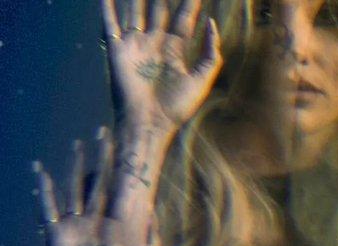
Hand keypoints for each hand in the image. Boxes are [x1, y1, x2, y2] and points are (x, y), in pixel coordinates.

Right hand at [35, 132, 160, 245]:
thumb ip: (150, 234)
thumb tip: (153, 207)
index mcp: (116, 223)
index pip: (122, 189)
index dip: (127, 170)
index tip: (133, 148)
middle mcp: (96, 218)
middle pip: (100, 180)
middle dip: (103, 157)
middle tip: (107, 131)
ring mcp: (76, 223)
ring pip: (76, 187)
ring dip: (76, 166)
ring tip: (78, 143)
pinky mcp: (58, 232)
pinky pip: (49, 207)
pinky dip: (44, 189)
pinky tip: (40, 170)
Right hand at [102, 0, 221, 131]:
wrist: (149, 123)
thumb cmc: (177, 107)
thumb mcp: (202, 80)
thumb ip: (211, 53)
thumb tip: (210, 22)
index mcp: (176, 50)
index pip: (184, 18)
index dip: (190, 2)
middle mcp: (155, 43)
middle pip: (159, 9)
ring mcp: (136, 45)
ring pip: (135, 11)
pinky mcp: (118, 50)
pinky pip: (110, 24)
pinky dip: (106, 8)